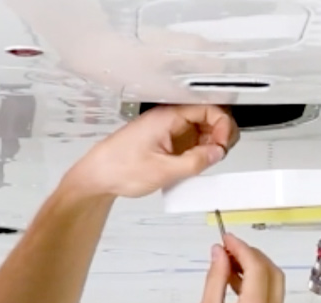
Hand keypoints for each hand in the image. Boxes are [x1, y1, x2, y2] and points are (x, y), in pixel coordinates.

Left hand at [67, 104, 237, 199]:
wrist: (98, 176)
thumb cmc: (119, 168)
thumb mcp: (164, 170)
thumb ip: (196, 161)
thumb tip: (217, 153)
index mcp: (168, 117)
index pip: (209, 109)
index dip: (222, 127)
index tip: (221, 146)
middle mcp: (168, 118)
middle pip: (208, 116)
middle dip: (219, 135)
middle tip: (217, 154)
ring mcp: (167, 128)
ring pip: (201, 128)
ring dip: (209, 144)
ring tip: (205, 161)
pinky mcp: (165, 139)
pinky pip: (191, 139)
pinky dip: (198, 150)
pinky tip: (194, 163)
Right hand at [187, 230, 284, 302]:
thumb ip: (215, 280)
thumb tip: (219, 256)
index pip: (256, 266)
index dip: (241, 248)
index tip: (227, 239)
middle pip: (271, 272)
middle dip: (251, 255)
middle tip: (228, 249)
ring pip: (273, 285)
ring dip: (254, 269)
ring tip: (227, 264)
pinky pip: (269, 300)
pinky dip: (256, 286)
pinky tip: (234, 283)